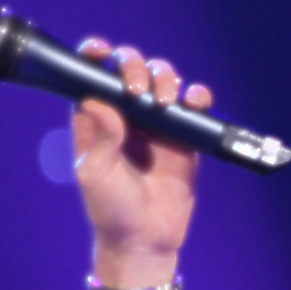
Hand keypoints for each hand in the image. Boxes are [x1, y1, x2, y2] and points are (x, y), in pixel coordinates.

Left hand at [72, 39, 213, 286]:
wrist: (146, 238)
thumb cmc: (111, 208)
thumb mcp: (96, 172)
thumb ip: (100, 136)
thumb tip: (102, 100)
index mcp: (95, 117)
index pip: (93, 75)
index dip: (96, 56)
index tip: (102, 51)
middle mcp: (124, 114)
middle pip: (131, 69)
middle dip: (136, 67)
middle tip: (140, 91)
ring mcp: (156, 124)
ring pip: (163, 80)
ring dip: (167, 79)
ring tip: (167, 100)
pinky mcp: (184, 136)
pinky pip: (193, 106)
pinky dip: (197, 96)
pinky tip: (194, 102)